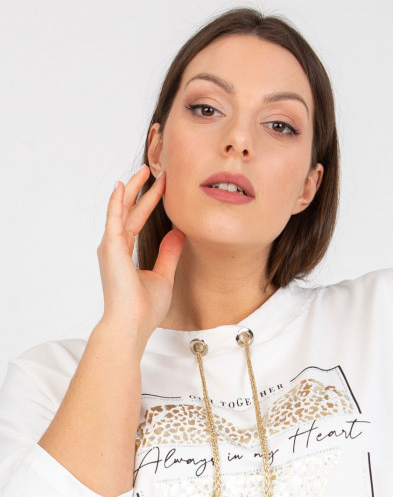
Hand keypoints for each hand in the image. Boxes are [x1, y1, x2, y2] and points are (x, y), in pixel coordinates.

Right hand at [96, 164, 184, 340]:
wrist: (132, 325)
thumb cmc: (145, 308)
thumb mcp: (164, 275)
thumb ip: (169, 253)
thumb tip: (178, 233)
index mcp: (124, 253)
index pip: (137, 221)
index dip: (149, 203)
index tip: (162, 187)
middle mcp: (114, 247)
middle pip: (129, 211)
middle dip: (141, 190)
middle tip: (154, 171)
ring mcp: (111, 247)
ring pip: (122, 210)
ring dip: (133, 190)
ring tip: (144, 171)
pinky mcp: (111, 249)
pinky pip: (114, 219)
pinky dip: (117, 202)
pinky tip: (122, 186)